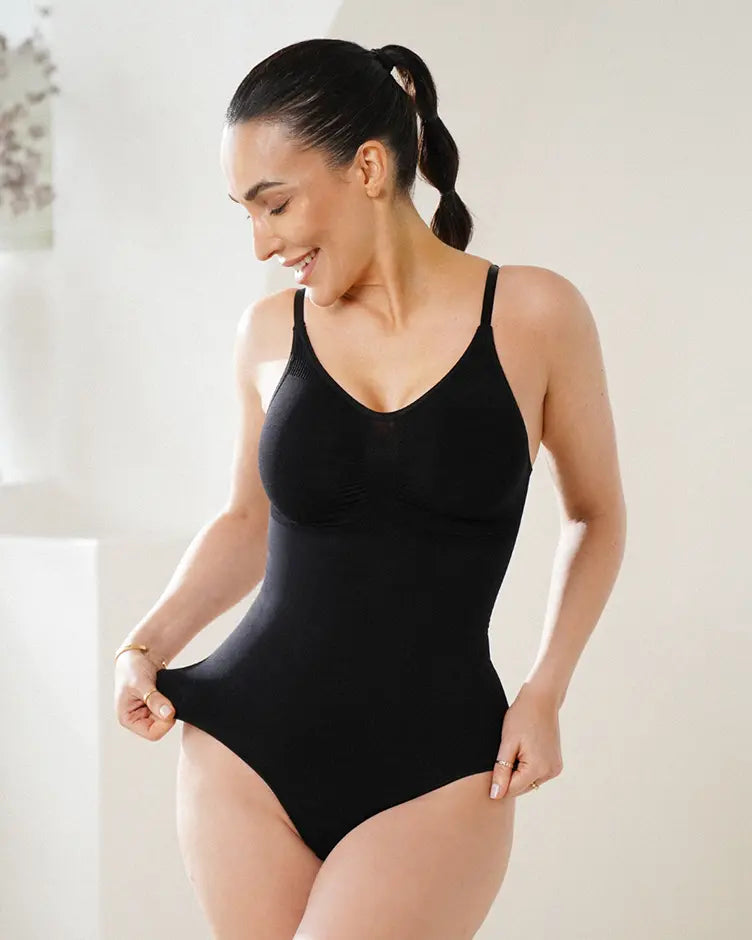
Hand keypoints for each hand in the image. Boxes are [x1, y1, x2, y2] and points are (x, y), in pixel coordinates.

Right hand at [114, 649, 175, 740]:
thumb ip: (154, 699)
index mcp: (127, 719)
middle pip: (161, 728)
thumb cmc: (132, 667)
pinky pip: (168, 711)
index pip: (152, 734)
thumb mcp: (141, 683)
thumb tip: (168, 714)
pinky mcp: (155, 706)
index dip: (164, 722)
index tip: (169, 706)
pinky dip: (171, 703)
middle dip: (166, 713)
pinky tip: (168, 692)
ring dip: (169, 707)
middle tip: (166, 696)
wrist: (140, 654)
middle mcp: (137, 719)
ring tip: (164, 692)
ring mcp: (147, 713)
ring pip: (166, 720)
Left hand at [490, 684, 563, 798]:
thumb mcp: (507, 743)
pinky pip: (537, 774)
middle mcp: (550, 772)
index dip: (498, 782)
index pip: (512, 790)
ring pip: (529, 782)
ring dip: (519, 773)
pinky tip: (523, 751)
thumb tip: (495, 795)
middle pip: (521, 788)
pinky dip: (528, 768)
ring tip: (515, 750)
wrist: (541, 700)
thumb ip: (501, 771)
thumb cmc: (521, 717)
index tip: (491, 768)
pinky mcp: (556, 764)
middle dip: (510, 777)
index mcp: (538, 768)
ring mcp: (555, 768)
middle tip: (504, 754)